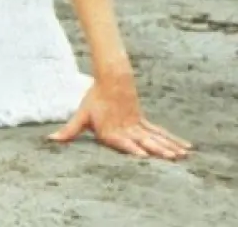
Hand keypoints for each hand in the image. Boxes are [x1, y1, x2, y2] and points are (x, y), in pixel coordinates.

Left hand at [49, 74, 190, 159]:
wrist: (112, 78)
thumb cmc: (94, 99)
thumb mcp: (81, 116)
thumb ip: (68, 131)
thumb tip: (50, 140)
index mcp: (111, 131)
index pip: (122, 142)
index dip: (132, 149)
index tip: (142, 155)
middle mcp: (127, 129)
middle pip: (145, 141)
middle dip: (158, 150)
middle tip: (171, 158)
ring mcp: (138, 125)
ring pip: (156, 137)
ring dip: (170, 147)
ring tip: (182, 157)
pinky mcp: (144, 121)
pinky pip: (161, 132)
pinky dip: (174, 139)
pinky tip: (187, 147)